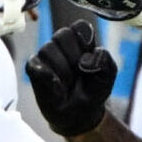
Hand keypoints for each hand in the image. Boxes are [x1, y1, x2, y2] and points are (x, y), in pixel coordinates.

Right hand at [25, 19, 117, 136]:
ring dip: (63, 72)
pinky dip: (48, 78)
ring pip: (48, 49)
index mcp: (81, 39)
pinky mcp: (33, 68)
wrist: (80, 115)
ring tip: (68, 85)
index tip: (89, 58)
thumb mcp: (107, 76)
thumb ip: (104, 61)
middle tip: (79, 75)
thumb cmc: (92, 90)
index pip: (80, 27)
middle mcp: (61, 43)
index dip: (86, 43)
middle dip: (74, 58)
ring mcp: (46, 54)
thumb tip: (85, 60)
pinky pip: (35, 65)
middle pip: (63, 34)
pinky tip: (58, 89)